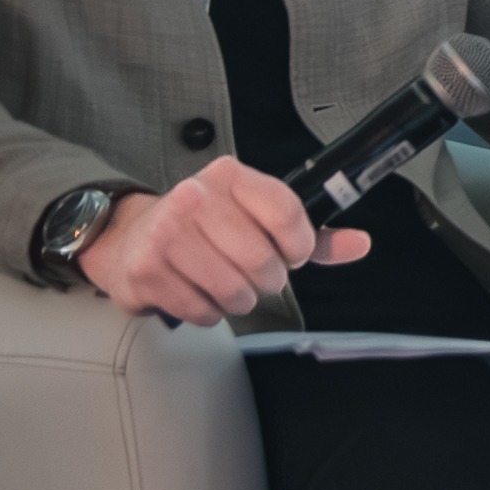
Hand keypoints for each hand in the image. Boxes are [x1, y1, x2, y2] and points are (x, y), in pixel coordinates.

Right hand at [81, 157, 365, 326]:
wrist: (131, 238)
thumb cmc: (203, 228)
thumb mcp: (257, 218)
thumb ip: (312, 235)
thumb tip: (359, 244)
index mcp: (230, 177)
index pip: (287, 213)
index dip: (299, 246)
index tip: (291, 254)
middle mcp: (194, 197)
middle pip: (264, 261)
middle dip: (266, 280)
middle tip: (250, 273)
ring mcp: (166, 233)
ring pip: (236, 292)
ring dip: (237, 299)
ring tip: (221, 281)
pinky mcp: (146, 270)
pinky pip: (204, 312)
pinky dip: (208, 312)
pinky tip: (195, 290)